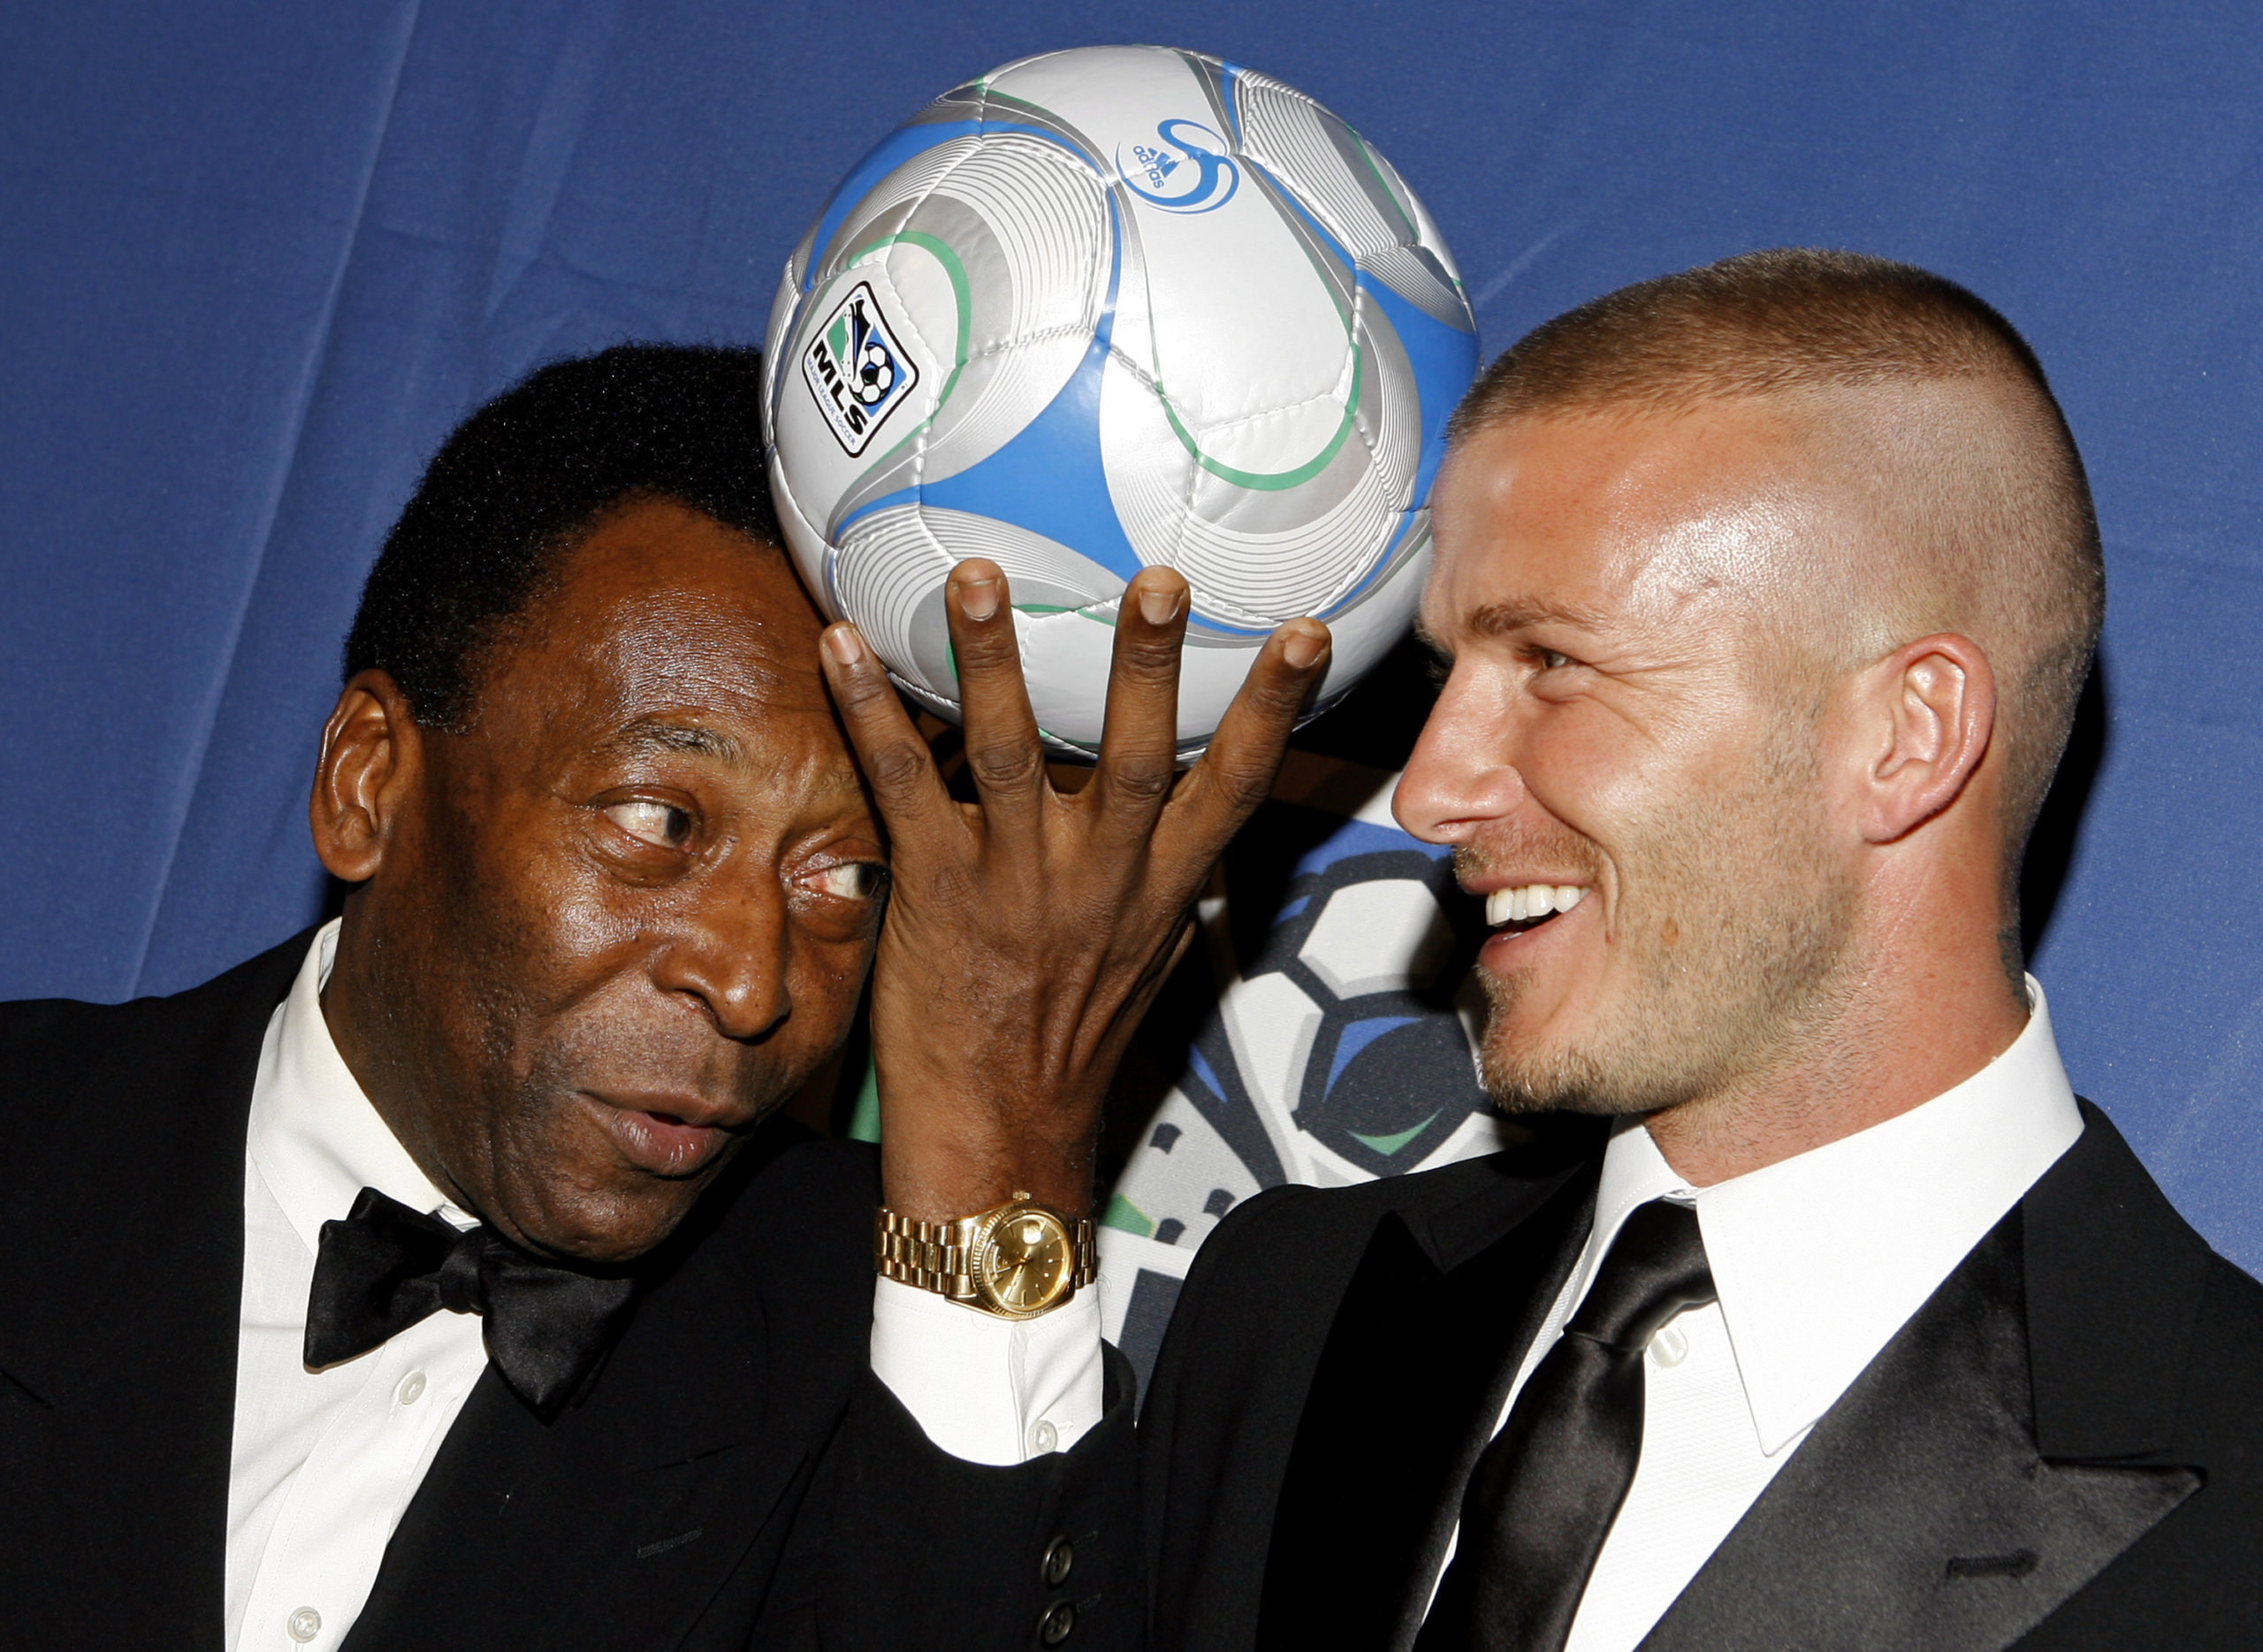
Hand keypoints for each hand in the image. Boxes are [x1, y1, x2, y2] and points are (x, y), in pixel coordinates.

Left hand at [818, 558, 1330, 1219]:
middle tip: (1159, 579)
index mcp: (1158, 885)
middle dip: (1149, 665)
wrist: (999, 1132)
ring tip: (981, 574)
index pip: (1234, 785)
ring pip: (1009, 753)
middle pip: (1136, 755)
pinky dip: (871, 712)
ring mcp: (1015, 881)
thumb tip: (1191, 824)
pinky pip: (904, 786)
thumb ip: (1166, 878)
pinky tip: (842, 643)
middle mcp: (1098, 875)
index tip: (1305, 633)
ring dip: (993, 658)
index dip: (1274, 709)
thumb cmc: (1068, 1042)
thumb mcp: (1147, 957)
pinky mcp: (936, 889)